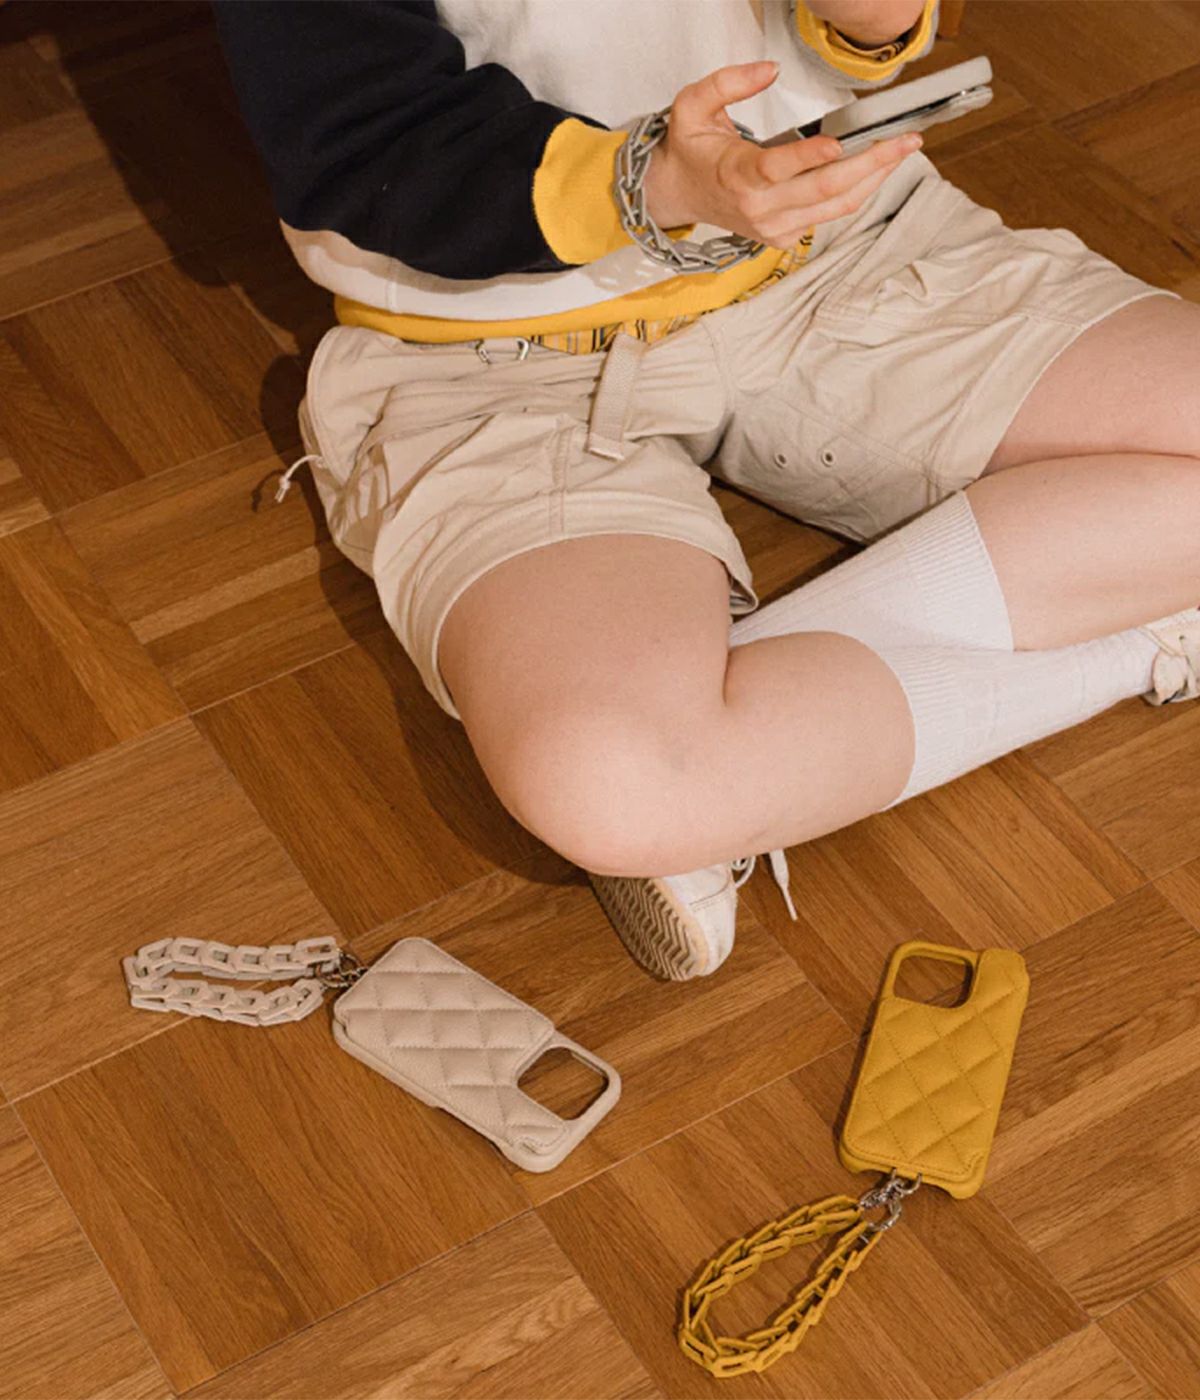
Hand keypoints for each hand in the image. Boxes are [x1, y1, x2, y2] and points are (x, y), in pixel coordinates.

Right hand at [643, 60, 921, 247]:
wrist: (678, 195)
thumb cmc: (690, 150)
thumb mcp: (692, 105)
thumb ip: (728, 83)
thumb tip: (770, 70)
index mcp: (736, 176)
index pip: (776, 169)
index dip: (808, 158)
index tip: (837, 144)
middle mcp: (759, 208)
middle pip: (823, 188)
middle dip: (871, 162)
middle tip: (905, 140)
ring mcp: (774, 227)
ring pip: (836, 205)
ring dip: (875, 178)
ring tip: (902, 150)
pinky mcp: (784, 236)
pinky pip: (830, 213)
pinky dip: (856, 191)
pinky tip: (875, 168)